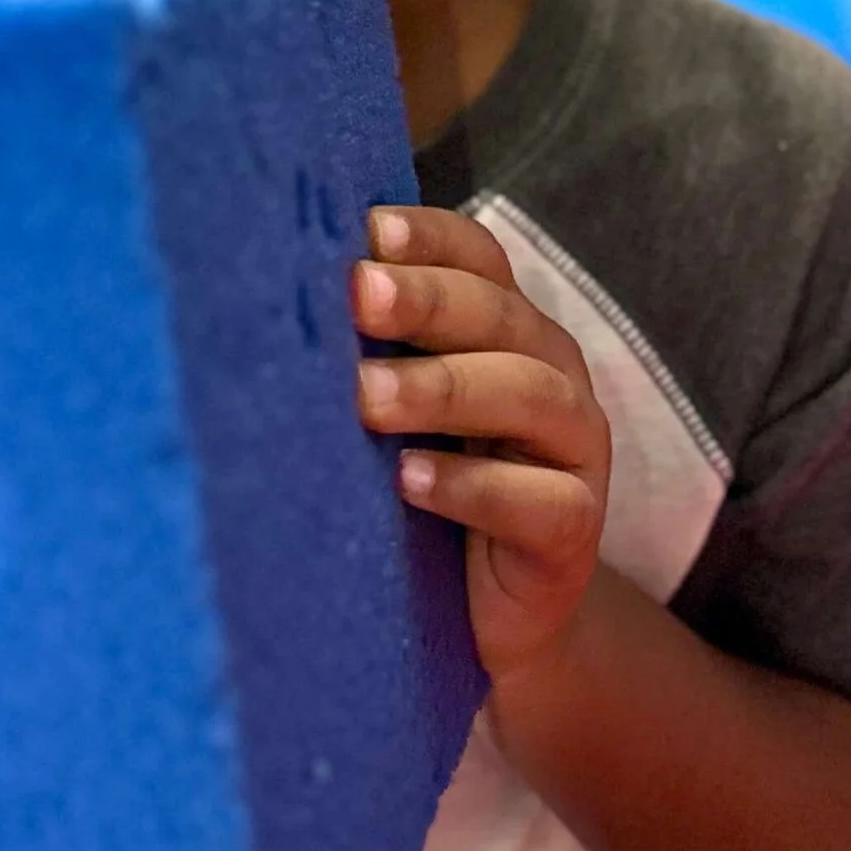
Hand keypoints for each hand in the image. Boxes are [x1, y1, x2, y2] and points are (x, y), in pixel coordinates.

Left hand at [351, 206, 610, 679]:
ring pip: (529, 396)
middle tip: (357, 298)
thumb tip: (273, 292)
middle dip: (426, 301)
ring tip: (368, 398)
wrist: (487, 618)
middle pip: (500, 317)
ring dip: (444, 389)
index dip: (430, 238)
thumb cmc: (427, 493)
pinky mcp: (574, 530)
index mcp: (510, 330)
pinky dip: (475, 486)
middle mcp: (553, 374)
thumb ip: (367, 354)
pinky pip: (541, 500)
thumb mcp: (397, 414)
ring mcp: (577, 452)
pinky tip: (412, 482)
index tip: (366, 233)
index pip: (481, 259)